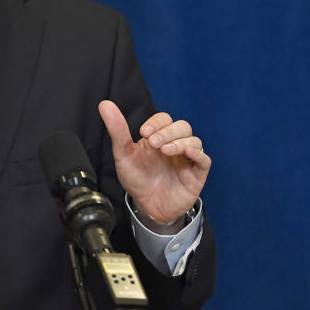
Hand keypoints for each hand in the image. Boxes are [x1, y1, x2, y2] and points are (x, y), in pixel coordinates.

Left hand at [98, 100, 210, 223]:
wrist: (146, 205)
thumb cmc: (137, 178)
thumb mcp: (123, 154)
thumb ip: (116, 130)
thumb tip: (104, 104)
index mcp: (158, 137)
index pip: (164, 119)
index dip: (156, 122)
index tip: (143, 132)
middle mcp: (174, 145)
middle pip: (182, 127)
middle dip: (168, 132)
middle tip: (153, 143)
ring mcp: (186, 159)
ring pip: (194, 141)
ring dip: (180, 142)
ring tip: (165, 151)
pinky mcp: (196, 174)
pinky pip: (204, 160)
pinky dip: (198, 154)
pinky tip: (187, 153)